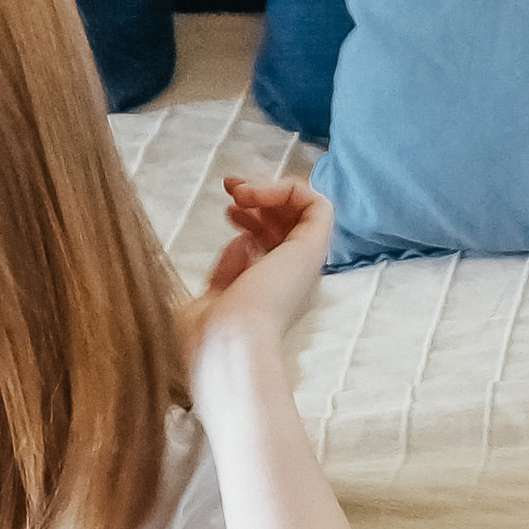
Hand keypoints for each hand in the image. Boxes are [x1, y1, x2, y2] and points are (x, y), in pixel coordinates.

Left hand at [180, 176, 330, 373]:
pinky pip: (317, 204)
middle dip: (261, 196)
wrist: (228, 343)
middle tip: (230, 186)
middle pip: (291, 223)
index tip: (228, 209)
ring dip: (270, 189)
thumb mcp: (212, 295)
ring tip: (237, 189)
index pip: (277, 244)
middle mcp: (295, 276)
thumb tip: (243, 242)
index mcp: (274, 292)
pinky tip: (254, 194)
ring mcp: (305, 262)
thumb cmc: (211, 333)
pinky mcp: (312, 248)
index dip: (254, 219)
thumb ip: (228, 270)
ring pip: (306, 211)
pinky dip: (286, 189)